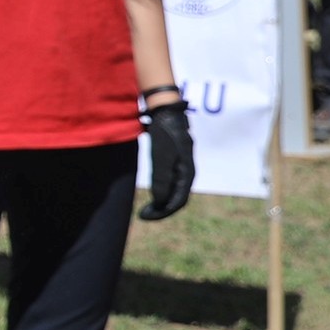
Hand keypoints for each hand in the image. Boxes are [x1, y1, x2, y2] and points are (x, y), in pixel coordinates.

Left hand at [139, 99, 195, 221]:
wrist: (167, 113)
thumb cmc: (164, 134)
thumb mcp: (161, 156)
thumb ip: (161, 178)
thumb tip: (160, 201)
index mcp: (187, 173)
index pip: (178, 200)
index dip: (162, 212)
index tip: (145, 216)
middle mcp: (187, 172)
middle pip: (177, 198)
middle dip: (161, 209)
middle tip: (142, 215)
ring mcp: (182, 166)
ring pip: (174, 191)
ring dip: (161, 202)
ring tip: (145, 208)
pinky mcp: (175, 161)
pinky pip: (171, 183)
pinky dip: (161, 192)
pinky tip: (151, 194)